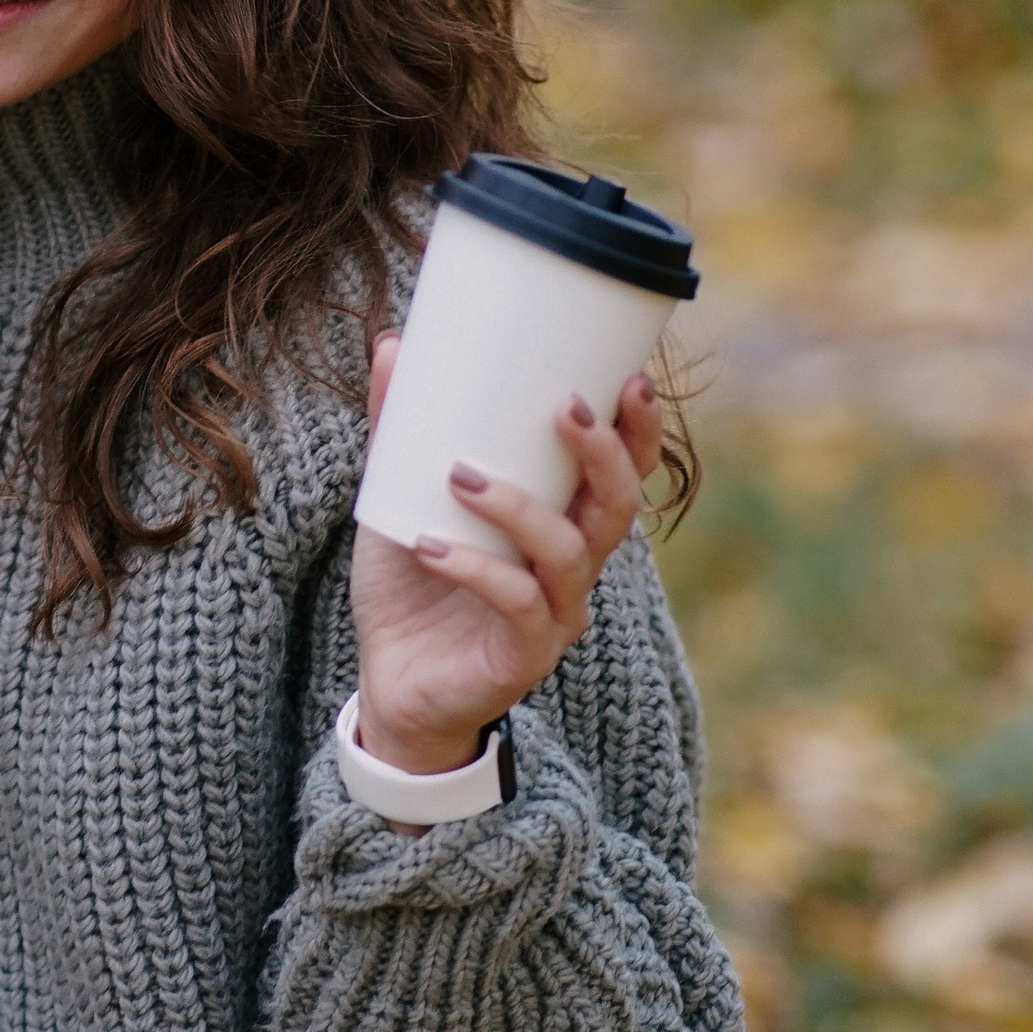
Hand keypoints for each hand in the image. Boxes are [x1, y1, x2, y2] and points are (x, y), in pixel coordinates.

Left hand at [349, 344, 664, 797]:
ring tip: (461, 475)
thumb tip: (392, 346)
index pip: (626, 471)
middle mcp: (574, 566)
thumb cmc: (412, 585)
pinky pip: (516, 604)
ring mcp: (555, 614)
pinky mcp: (523, 655)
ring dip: (520, 507)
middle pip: (621, 506)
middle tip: (565, 407)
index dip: (640, 429)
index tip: (630, 375)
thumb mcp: (400, 497)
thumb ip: (399, 430)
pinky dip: (473, 568)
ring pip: (569, 552)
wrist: (393, 684)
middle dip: (604, 453)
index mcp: (564, 521)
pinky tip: (429, 545)